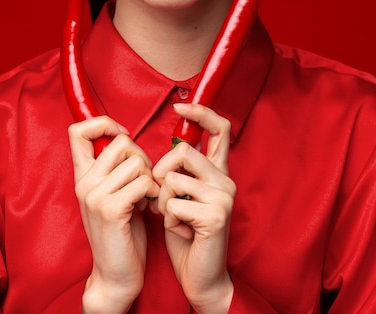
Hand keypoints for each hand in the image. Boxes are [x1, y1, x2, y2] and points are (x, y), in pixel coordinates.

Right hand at [68, 117, 159, 313]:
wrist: (116, 275)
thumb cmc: (122, 232)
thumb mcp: (113, 193)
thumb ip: (114, 168)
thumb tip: (127, 138)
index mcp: (82, 176)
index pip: (78, 130)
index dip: (104, 123)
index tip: (122, 136)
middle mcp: (84, 182)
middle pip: (121, 142)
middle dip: (142, 156)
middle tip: (144, 180)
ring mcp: (95, 195)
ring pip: (136, 161)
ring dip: (150, 177)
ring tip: (146, 196)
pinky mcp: (111, 209)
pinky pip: (142, 182)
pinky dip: (154, 192)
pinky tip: (150, 207)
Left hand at [151, 103, 235, 313]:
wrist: (201, 277)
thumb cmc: (186, 233)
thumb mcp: (181, 195)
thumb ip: (180, 170)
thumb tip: (167, 146)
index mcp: (218, 171)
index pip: (220, 129)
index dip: (201, 112)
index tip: (180, 107)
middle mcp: (225, 179)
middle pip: (184, 149)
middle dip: (161, 169)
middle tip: (159, 193)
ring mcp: (223, 196)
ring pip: (173, 178)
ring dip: (163, 202)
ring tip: (174, 219)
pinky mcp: (215, 215)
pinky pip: (173, 204)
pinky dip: (168, 220)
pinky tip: (182, 232)